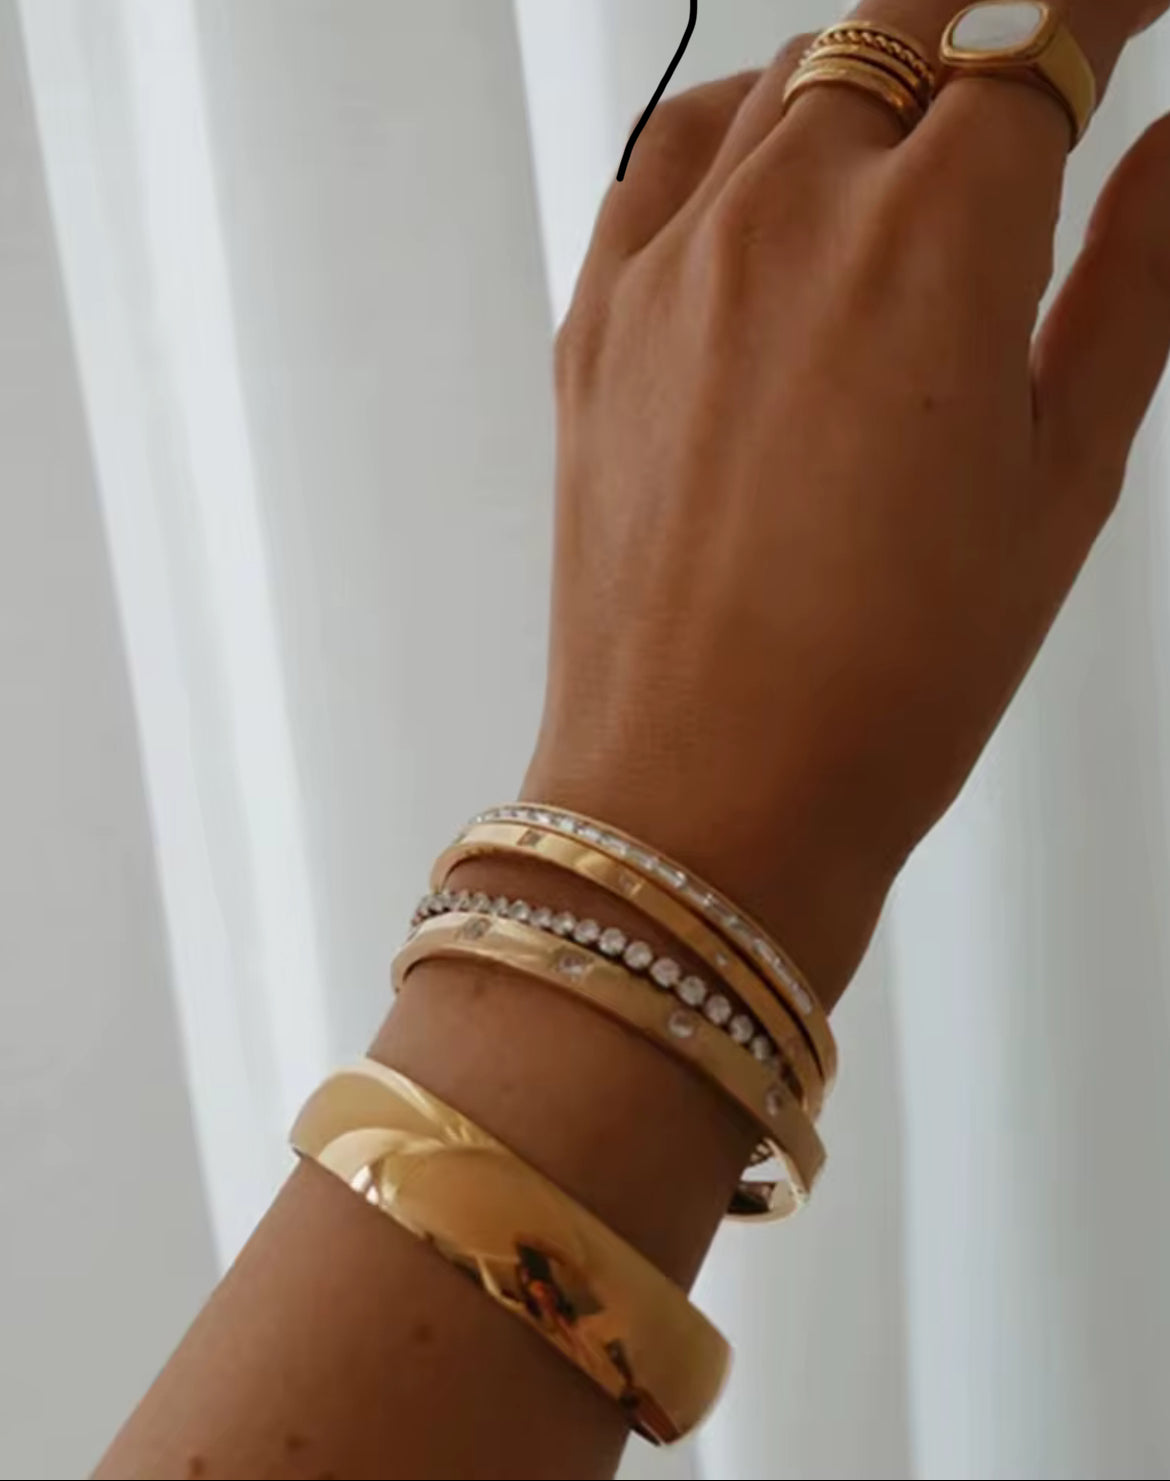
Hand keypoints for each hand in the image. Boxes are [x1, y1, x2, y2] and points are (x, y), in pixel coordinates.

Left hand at [525, 1, 1169, 1004]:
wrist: (711, 790)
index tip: (1132, 7)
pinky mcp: (597, 321)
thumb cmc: (891, 676)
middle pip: (905, 28)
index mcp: (933, 240)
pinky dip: (741, 135)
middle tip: (1042, 60)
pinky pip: (666, 160)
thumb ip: (1131, 282)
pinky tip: (781, 182)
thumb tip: (1169, 154)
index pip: (1038, 37)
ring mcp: (673, 263)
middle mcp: (787, 216)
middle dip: (991, 22)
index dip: (1104, 4)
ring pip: (786, 82)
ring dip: (873, 78)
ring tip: (921, 142)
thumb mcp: (1064, 478)